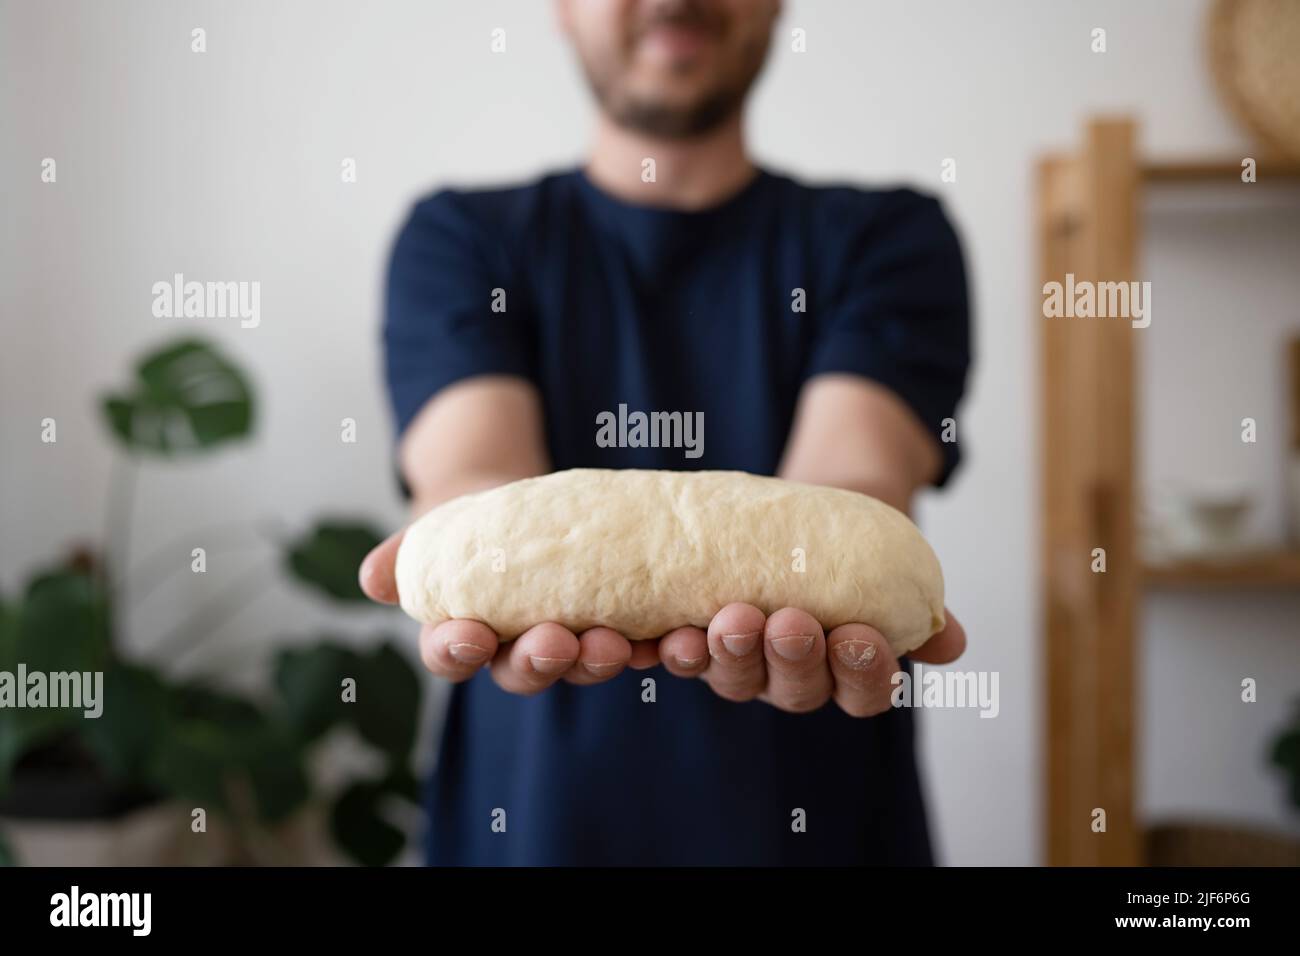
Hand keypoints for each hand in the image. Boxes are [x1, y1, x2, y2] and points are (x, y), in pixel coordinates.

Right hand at [360, 528, 965, 714]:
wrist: (778, 506)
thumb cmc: (638, 524)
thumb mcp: (541, 517)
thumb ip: (458, 541)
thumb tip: (368, 574)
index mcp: (614, 636)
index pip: (547, 664)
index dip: (517, 658)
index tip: (498, 635)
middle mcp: (686, 655)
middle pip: (655, 674)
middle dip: (631, 658)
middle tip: (617, 631)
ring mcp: (765, 649)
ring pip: (766, 683)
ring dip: (759, 661)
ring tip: (751, 616)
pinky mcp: (840, 634)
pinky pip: (866, 676)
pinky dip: (884, 663)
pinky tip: (888, 635)